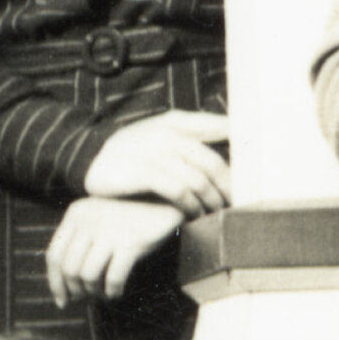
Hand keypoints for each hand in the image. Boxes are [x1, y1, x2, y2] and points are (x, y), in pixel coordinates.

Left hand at [44, 197, 182, 305]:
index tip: (62, 301)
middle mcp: (89, 221)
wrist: (164, 198)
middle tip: (86, 299)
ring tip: (102, 294)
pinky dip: (113, 291)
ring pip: (88, 275)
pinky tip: (116, 293)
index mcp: (76, 214)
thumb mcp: (97, 219)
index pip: (54, 255)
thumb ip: (79, 242)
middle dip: (75, 290)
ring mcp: (110, 231)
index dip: (55, 282)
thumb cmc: (127, 215)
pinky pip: (114, 277)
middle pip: (69, 268)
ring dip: (94, 292)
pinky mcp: (132, 242)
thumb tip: (66, 284)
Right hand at [80, 108, 232, 216]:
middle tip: (235, 205)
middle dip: (227, 187)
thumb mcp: (161, 128)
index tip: (250, 177)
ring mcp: (154, 153)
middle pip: (210, 163)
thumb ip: (197, 125)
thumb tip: (234, 127)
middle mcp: (167, 135)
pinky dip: (189, 205)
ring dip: (209, 201)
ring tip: (215, 216)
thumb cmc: (130, 147)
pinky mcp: (142, 172)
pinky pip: (176, 190)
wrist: (87, 157)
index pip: (219, 133)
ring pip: (196, 180)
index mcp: (175, 123)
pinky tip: (193, 216)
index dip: (238, 154)